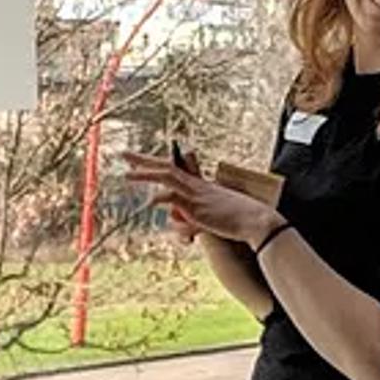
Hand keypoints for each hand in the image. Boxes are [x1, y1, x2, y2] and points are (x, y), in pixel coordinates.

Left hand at [121, 151, 279, 248]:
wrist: (254, 220)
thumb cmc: (236, 219)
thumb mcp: (210, 217)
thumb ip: (189, 219)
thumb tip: (176, 225)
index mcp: (199, 184)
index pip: (174, 168)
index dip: (156, 163)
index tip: (140, 159)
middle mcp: (195, 186)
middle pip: (166, 167)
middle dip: (144, 161)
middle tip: (124, 155)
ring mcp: (195, 194)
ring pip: (166, 177)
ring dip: (145, 174)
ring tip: (126, 175)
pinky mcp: (196, 207)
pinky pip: (174, 198)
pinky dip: (161, 199)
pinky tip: (150, 201)